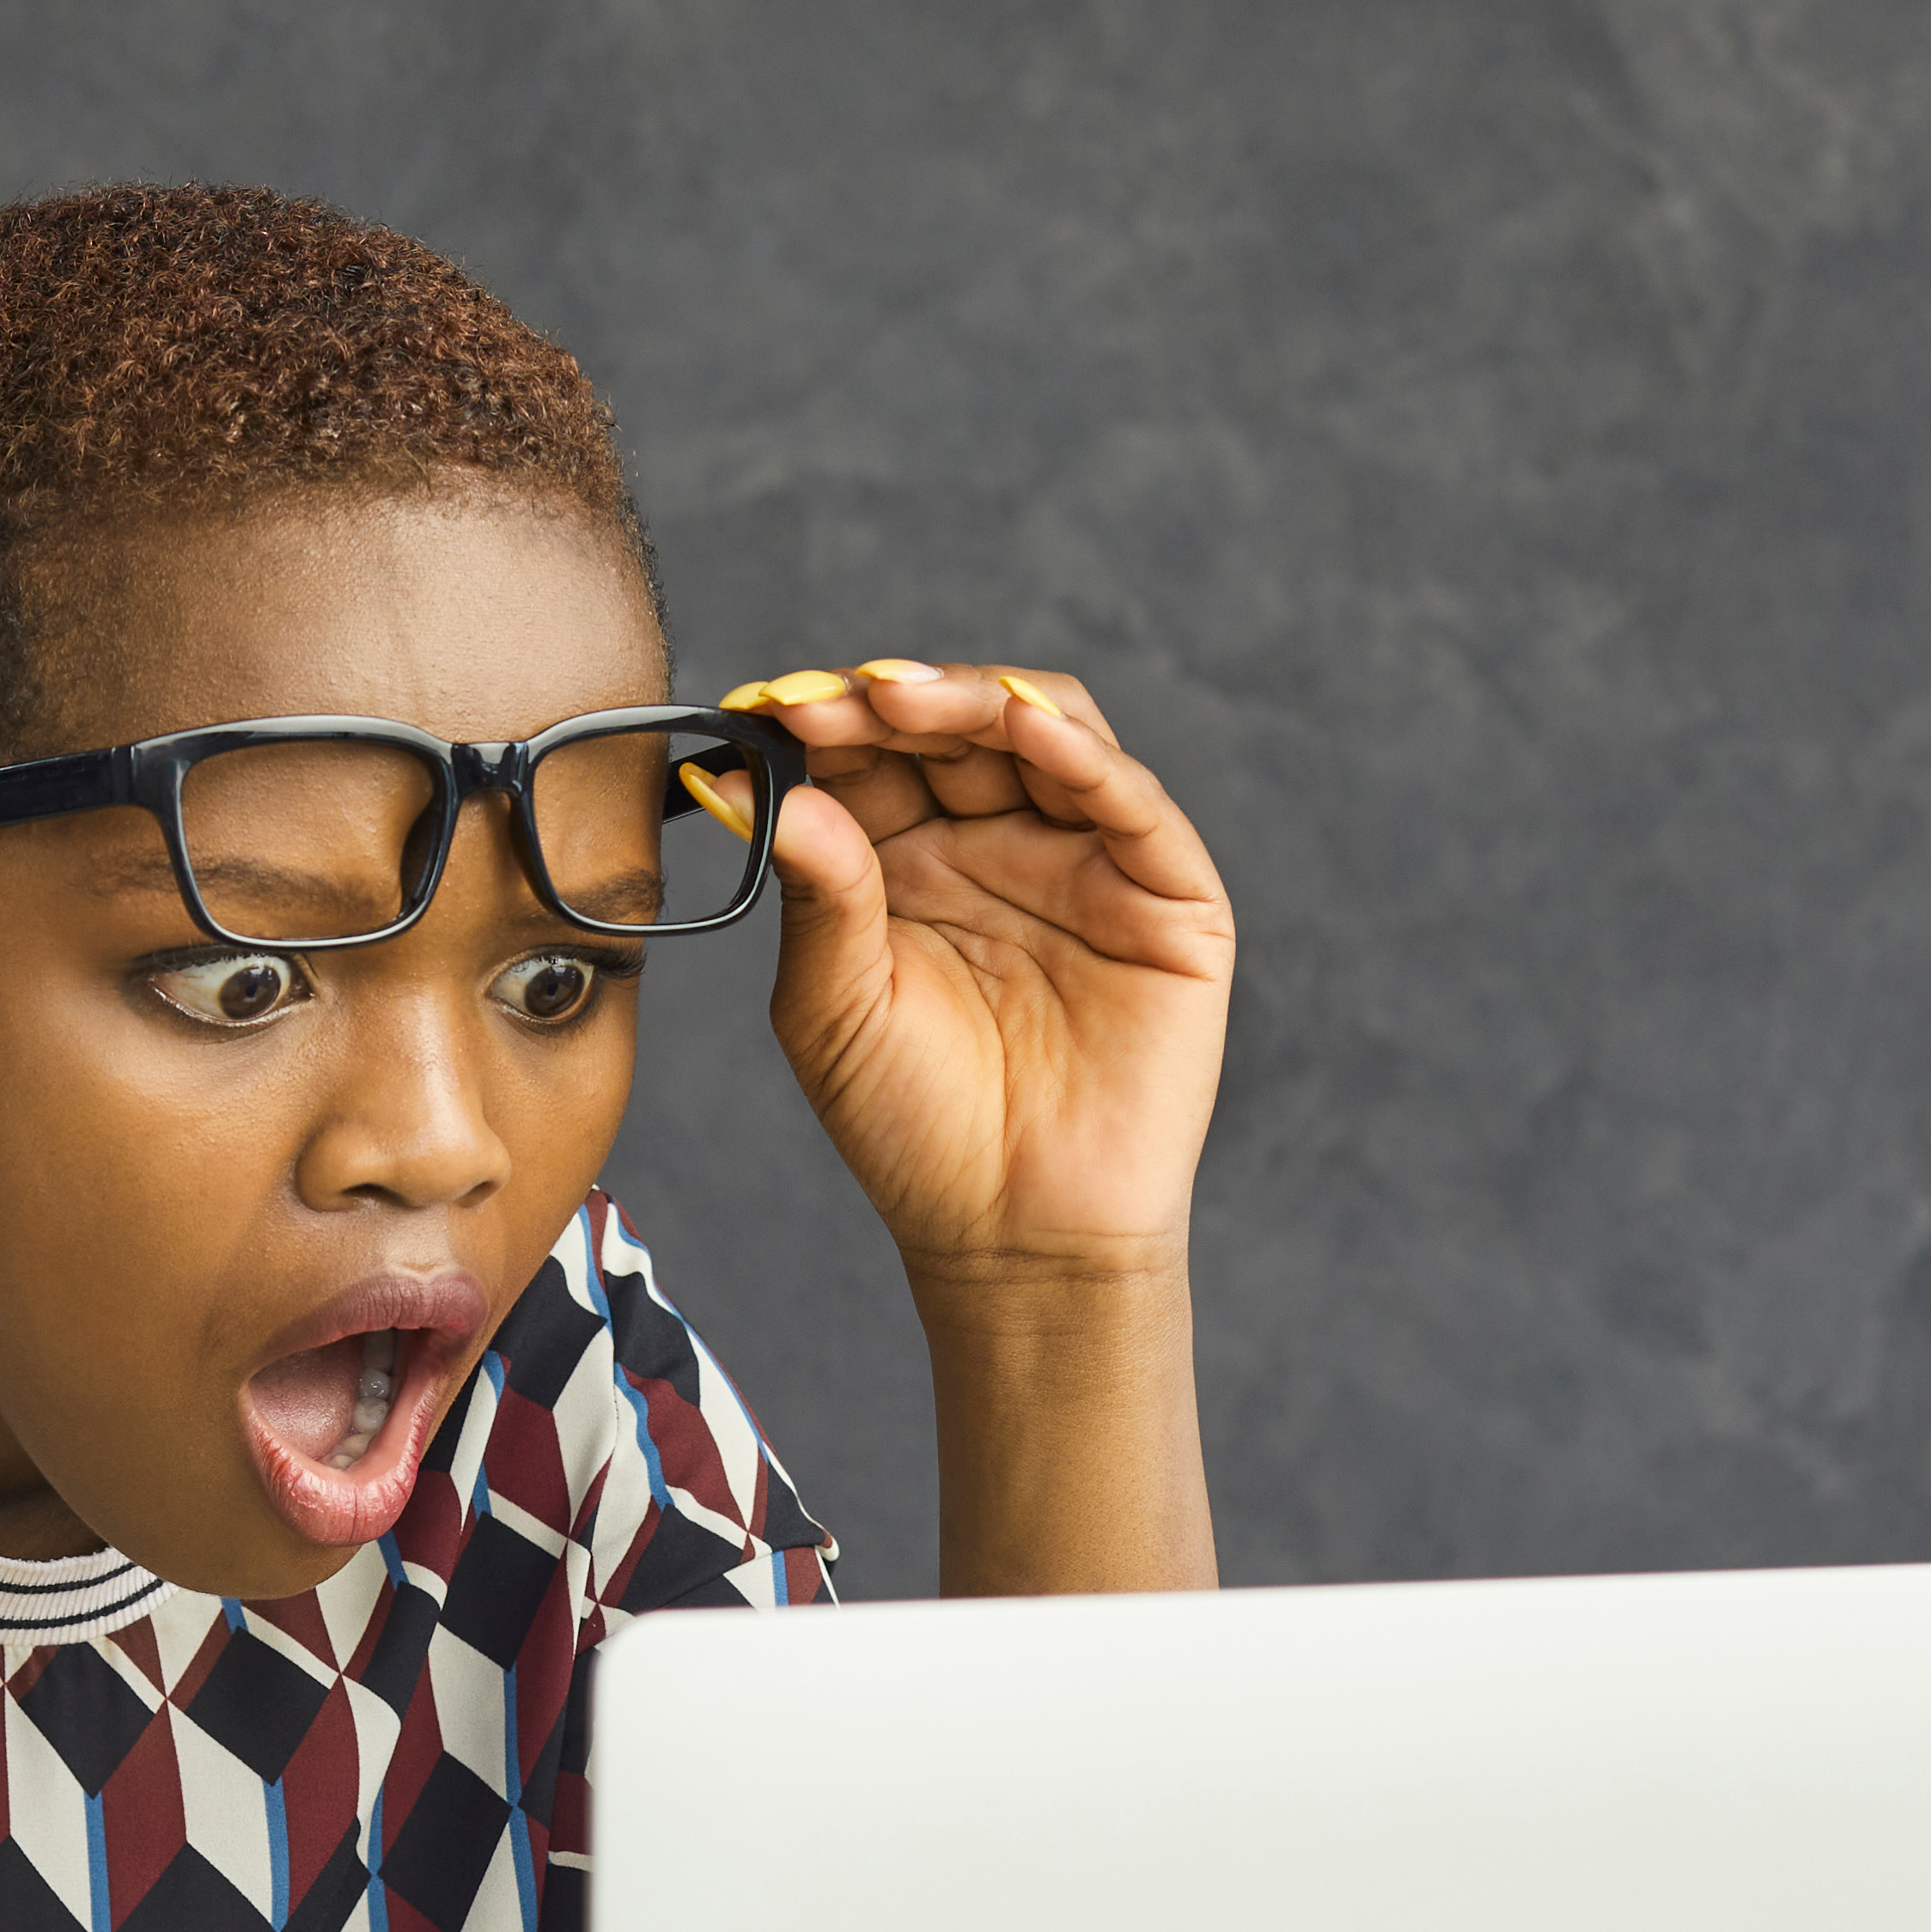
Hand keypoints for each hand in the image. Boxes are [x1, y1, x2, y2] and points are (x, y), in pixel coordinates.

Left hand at [715, 660, 1235, 1278]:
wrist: (1013, 1235)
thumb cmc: (913, 1128)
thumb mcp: (836, 1005)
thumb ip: (816, 890)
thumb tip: (764, 785)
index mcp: (910, 861)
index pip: (875, 754)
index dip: (826, 721)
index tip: (763, 709)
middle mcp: (1000, 844)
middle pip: (955, 726)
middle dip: (888, 700)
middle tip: (823, 701)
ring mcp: (1087, 861)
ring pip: (1044, 734)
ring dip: (972, 699)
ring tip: (898, 696)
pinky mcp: (1167, 896)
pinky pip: (1129, 801)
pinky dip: (1079, 751)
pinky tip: (1021, 726)